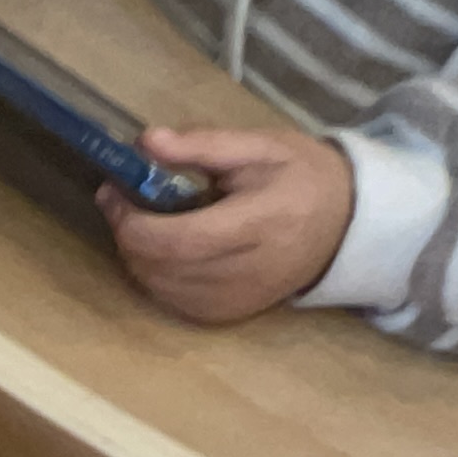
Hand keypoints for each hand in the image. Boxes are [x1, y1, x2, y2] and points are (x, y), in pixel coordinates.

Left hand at [97, 127, 354, 323]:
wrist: (343, 225)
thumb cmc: (301, 177)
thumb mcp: (261, 146)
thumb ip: (202, 144)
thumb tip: (147, 141)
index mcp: (262, 223)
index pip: (180, 239)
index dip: (133, 221)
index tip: (114, 192)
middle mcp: (249, 271)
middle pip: (161, 265)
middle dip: (128, 233)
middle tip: (121, 202)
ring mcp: (237, 300)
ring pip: (158, 286)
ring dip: (137, 254)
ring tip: (146, 221)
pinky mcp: (227, 315)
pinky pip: (171, 300)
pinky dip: (155, 275)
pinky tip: (167, 249)